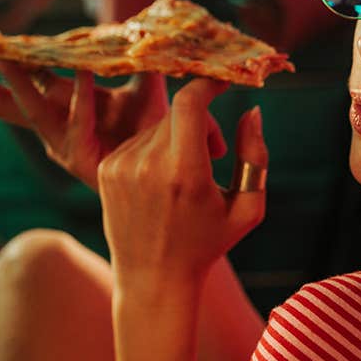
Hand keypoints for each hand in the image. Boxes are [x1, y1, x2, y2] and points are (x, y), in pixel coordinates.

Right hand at [0, 61, 190, 189]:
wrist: (171, 168)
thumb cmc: (151, 129)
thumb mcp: (140, 86)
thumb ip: (131, 57)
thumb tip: (132, 25)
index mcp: (58, 104)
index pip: (16, 79)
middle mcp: (52, 124)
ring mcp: (62, 143)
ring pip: (28, 108)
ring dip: (15, 80)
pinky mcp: (82, 157)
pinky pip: (78, 119)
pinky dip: (79, 94)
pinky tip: (81, 69)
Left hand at [96, 78, 266, 282]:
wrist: (153, 279)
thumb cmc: (208, 244)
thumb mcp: (248, 207)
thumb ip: (256, 156)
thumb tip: (253, 111)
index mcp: (185, 173)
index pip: (190, 103)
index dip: (209, 84)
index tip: (223, 81)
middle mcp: (148, 165)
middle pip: (179, 113)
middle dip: (202, 121)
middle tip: (215, 152)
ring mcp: (121, 166)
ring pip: (158, 125)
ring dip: (178, 137)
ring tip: (188, 175)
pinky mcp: (105, 169)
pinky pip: (138, 139)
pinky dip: (155, 149)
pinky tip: (162, 182)